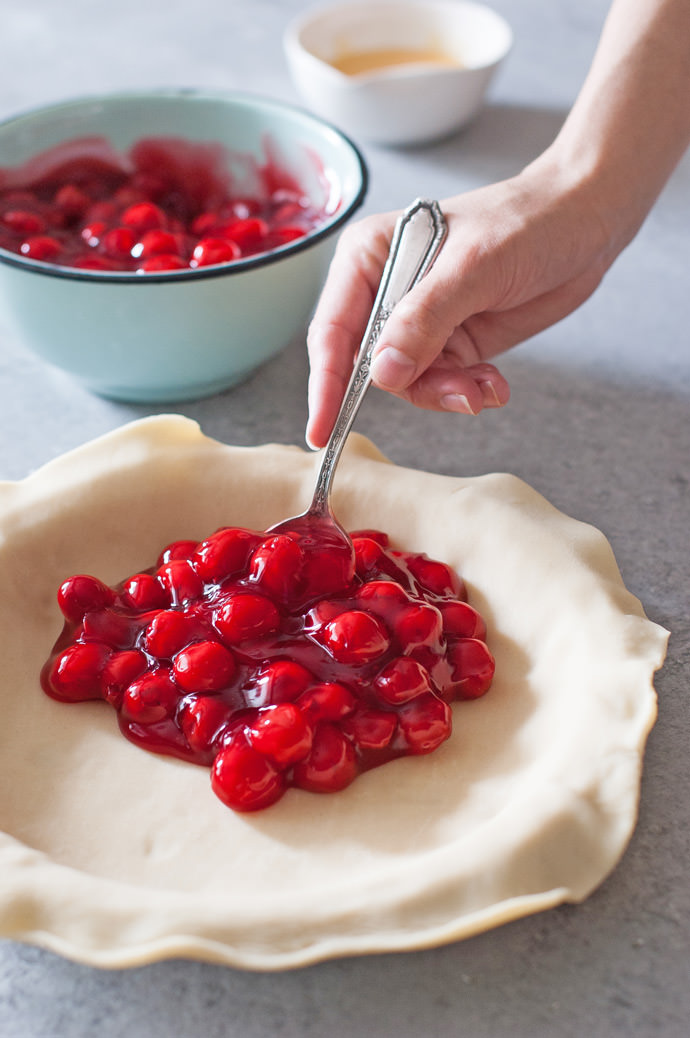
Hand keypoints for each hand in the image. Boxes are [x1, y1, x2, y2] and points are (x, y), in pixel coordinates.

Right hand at [306, 153, 618, 447]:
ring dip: (445, 393)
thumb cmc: (528, 220)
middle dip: (411, 387)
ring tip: (484, 387)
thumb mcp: (474, 267)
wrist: (586, 220)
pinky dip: (467, 391)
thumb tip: (381, 374)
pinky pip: (441, 384)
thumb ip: (425, 320)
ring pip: (407, 383)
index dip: (326, 384)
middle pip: (368, 367)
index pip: (334, 331)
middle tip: (458, 394)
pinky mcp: (450, 342)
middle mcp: (385, 291)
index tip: (322, 430)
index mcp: (369, 257)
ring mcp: (418, 321)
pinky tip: (495, 383)